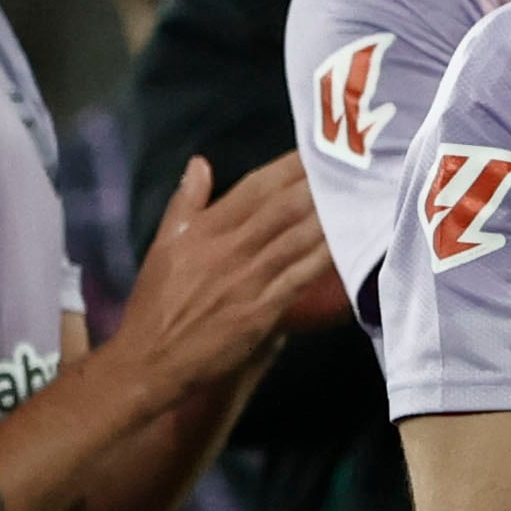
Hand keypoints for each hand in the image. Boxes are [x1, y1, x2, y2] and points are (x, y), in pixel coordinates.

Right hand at [117, 154, 339, 398]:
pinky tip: (349, 241)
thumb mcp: (163, 246)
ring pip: (296, 237)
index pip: (255, 187)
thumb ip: (186, 203)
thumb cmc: (155, 304)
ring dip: (329, 215)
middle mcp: (228, 249)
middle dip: (318, 183)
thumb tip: (199, 163)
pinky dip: (325, 257)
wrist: (149, 360)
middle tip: (353, 163)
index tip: (316, 149)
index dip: (288, 167)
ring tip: (360, 193)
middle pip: (283, 207)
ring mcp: (247, 279)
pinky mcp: (261, 310)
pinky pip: (300, 277)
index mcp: (204, 230)